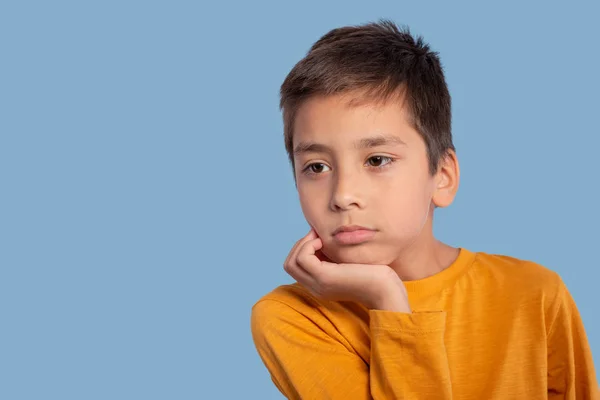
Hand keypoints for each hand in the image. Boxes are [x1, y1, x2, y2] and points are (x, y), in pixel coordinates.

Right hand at [284, 229, 410, 311]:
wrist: (387, 290)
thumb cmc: (374, 274)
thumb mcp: (348, 262)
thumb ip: (333, 255)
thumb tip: (320, 234)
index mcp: (320, 285)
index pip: (295, 266)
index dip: (303, 248)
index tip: (319, 238)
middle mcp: (315, 287)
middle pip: (289, 264)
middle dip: (300, 245)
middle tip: (317, 236)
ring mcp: (318, 284)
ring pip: (291, 262)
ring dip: (303, 244)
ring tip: (320, 239)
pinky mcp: (325, 277)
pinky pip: (302, 258)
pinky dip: (308, 245)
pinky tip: (323, 242)